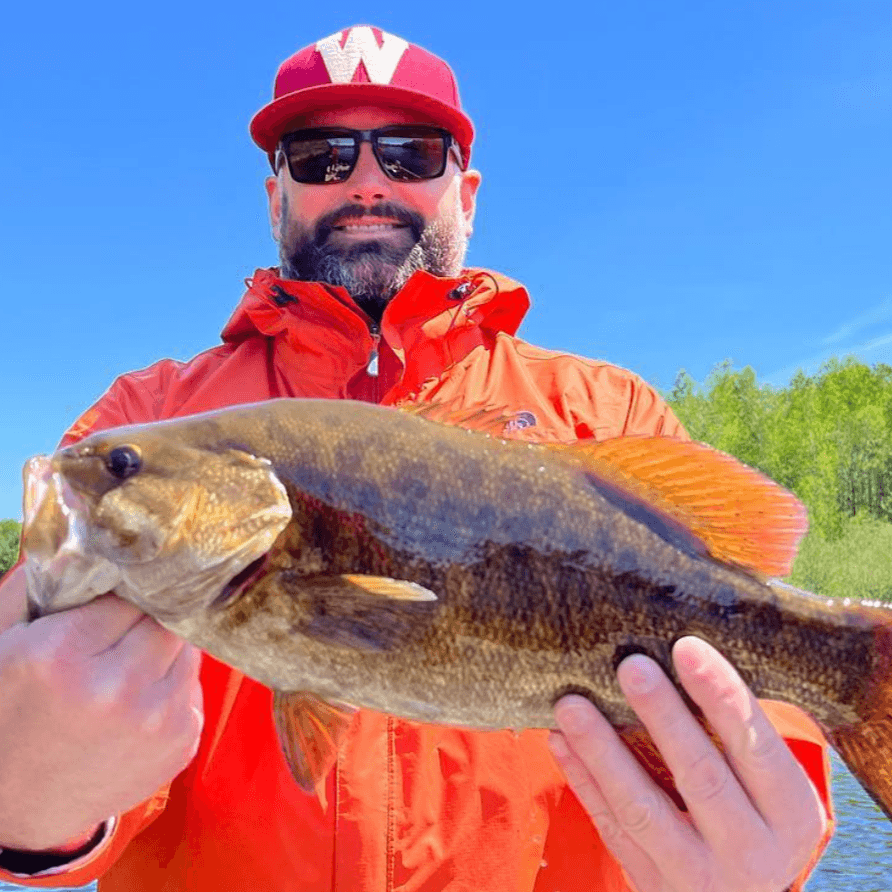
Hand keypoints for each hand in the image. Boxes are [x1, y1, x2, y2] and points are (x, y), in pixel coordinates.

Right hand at [0, 566, 203, 850]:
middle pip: (167, 616)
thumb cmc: (4, 716)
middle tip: (126, 626)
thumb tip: (81, 536)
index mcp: (65, 656)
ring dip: (163, 649)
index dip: (123, 590)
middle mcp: (121, 688)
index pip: (129, 590)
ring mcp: (160, 720)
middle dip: (150, 615)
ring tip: (127, 666)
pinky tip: (137, 701)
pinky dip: (172, 685)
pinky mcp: (184, 743)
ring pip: (187, 648)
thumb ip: (34, 585)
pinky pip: (193, 686)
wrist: (15, 811)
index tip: (117, 594)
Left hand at [549, 636, 825, 891]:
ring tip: (571, 705)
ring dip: (602, 752)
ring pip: (642, 808)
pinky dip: (584, 783)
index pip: (757, 745)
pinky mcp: (653, 882)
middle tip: (631, 665)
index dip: (721, 695)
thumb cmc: (755, 819)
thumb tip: (683, 649)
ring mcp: (698, 874)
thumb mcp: (774, 791)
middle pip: (702, 776)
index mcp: (791, 814)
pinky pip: (611, 829)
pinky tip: (560, 742)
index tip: (686, 647)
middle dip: (663, 716)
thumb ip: (743, 738)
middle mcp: (752, 851)